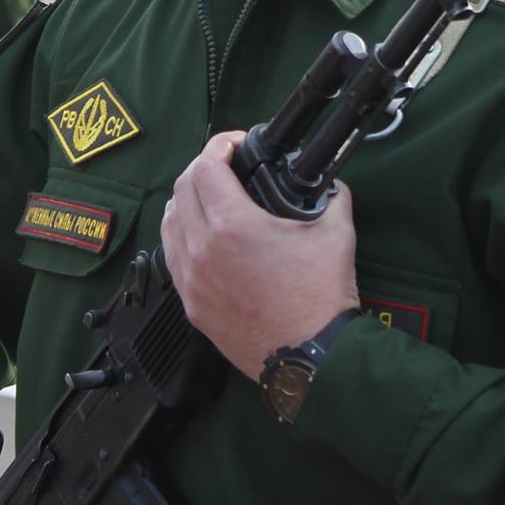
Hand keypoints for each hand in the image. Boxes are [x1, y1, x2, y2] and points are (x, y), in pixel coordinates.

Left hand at [160, 131, 358, 381]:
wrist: (310, 358)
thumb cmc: (321, 298)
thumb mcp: (336, 233)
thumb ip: (332, 197)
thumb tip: (330, 185)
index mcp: (233, 225)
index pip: (205, 166)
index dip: (221, 146)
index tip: (237, 146)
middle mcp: (202, 249)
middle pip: (181, 188)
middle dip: (203, 169)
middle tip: (227, 168)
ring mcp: (192, 279)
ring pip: (168, 222)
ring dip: (186, 201)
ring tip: (212, 199)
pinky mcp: (191, 305)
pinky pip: (172, 257)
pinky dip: (182, 236)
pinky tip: (204, 238)